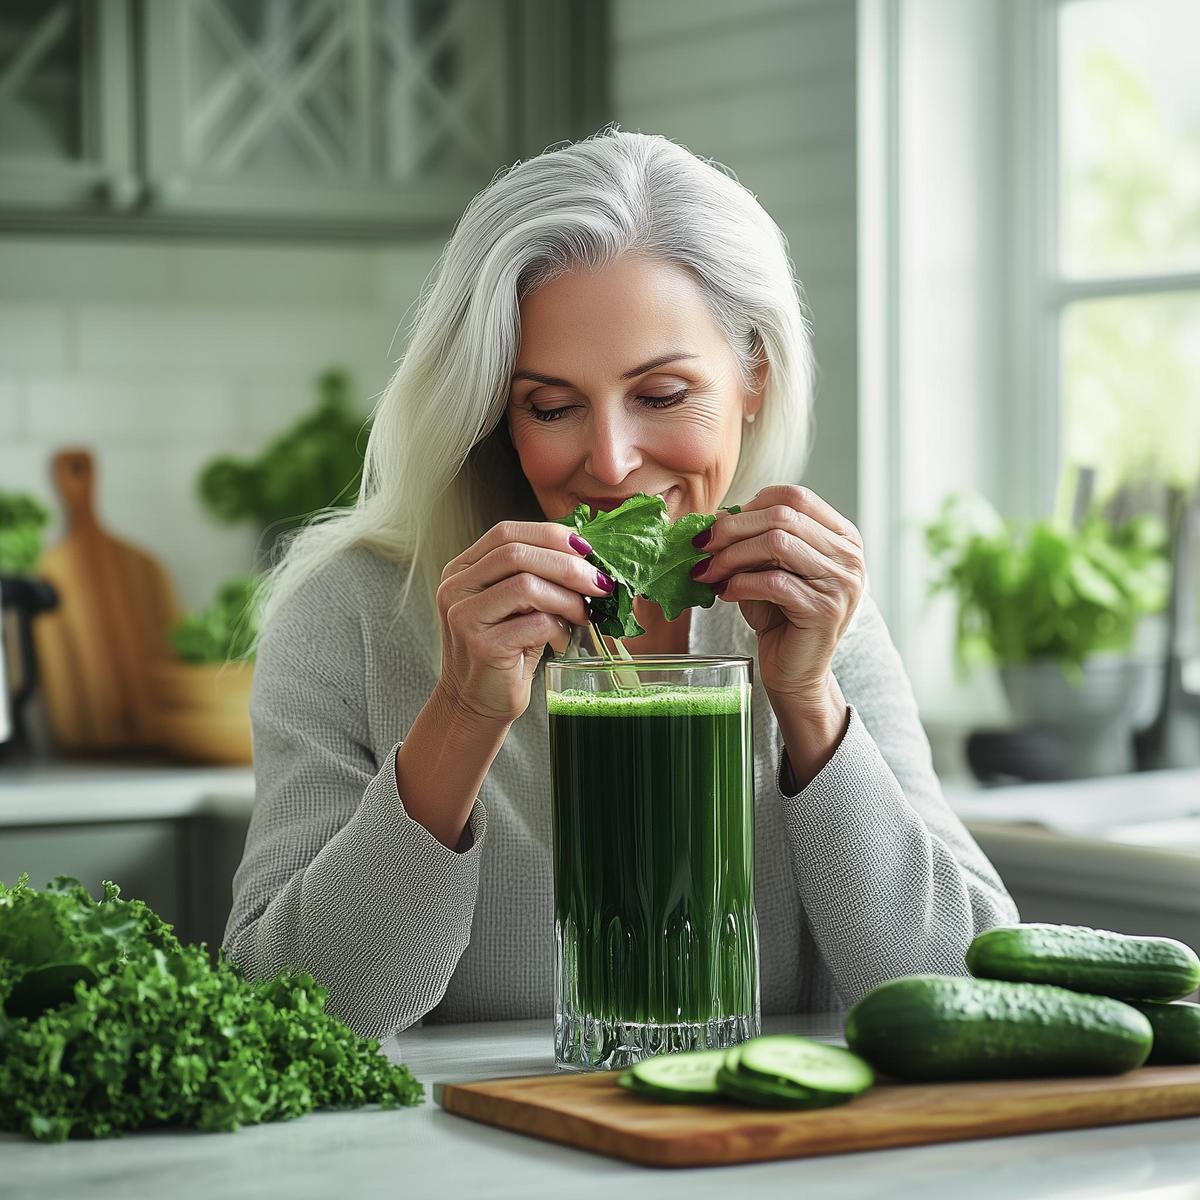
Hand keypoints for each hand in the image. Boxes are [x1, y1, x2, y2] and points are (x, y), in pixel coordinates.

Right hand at [437, 521, 614, 724]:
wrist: (475, 705)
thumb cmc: (504, 653)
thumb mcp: (515, 605)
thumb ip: (536, 575)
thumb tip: (585, 552)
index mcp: (463, 570)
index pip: (506, 533)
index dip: (550, 535)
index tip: (586, 550)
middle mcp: (456, 588)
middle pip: (517, 552)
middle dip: (567, 565)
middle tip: (599, 582)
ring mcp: (464, 616)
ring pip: (526, 584)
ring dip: (567, 597)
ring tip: (582, 613)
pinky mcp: (481, 646)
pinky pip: (534, 623)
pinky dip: (559, 628)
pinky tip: (563, 640)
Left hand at [691, 484, 865, 704]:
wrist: (795, 671)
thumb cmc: (780, 617)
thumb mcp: (767, 568)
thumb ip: (751, 540)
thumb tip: (713, 516)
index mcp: (841, 536)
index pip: (795, 496)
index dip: (750, 504)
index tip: (718, 524)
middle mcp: (849, 556)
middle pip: (782, 516)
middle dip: (732, 528)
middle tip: (701, 546)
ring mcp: (841, 583)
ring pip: (777, 544)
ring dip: (732, 555)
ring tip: (709, 571)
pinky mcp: (824, 611)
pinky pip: (774, 583)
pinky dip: (740, 584)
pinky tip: (725, 593)